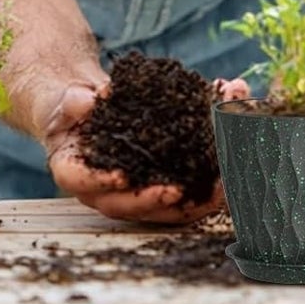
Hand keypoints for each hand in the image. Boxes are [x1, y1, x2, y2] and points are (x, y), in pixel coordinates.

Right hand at [43, 75, 250, 224]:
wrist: (90, 109)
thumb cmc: (76, 108)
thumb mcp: (70, 101)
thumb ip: (76, 102)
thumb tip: (93, 99)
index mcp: (77, 174)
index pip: (88, 184)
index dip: (104, 183)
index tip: (122, 176)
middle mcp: (107, 191)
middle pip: (133, 204)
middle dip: (158, 199)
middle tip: (181, 189)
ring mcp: (138, 191)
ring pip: (168, 203)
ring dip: (196, 194)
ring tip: (221, 181)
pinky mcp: (165, 180)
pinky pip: (188, 184)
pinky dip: (211, 172)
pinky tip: (234, 155)